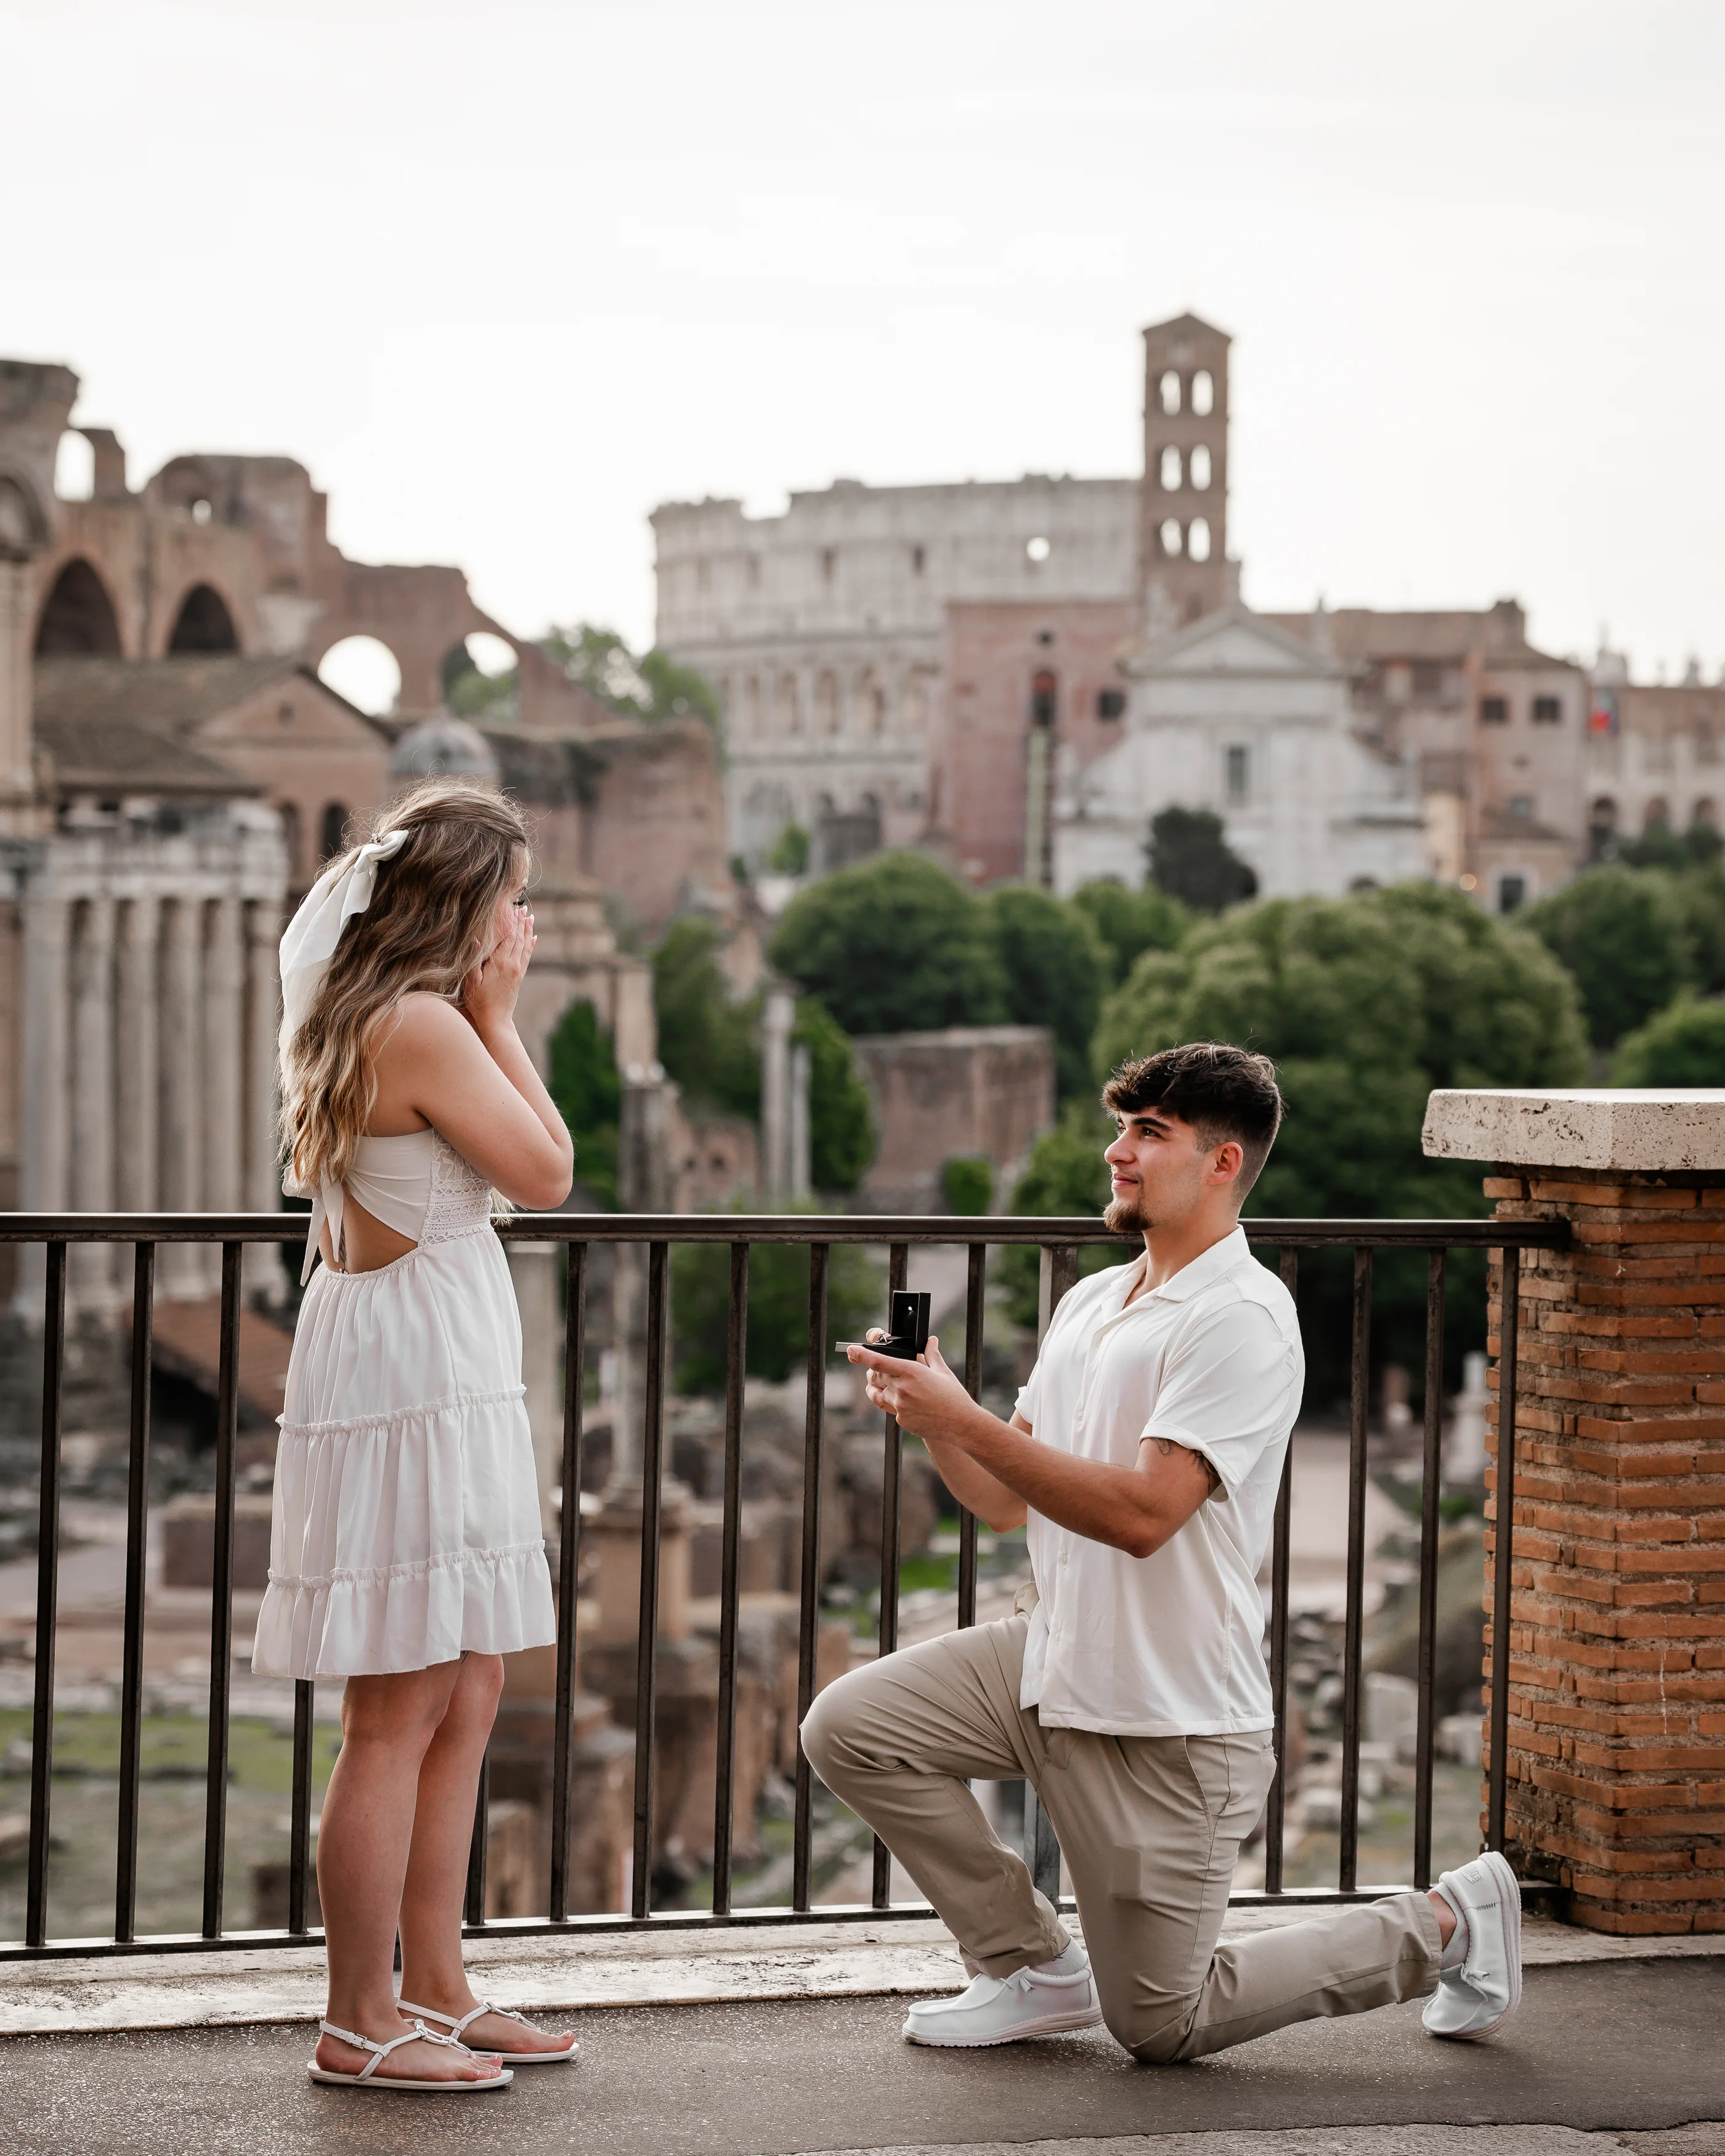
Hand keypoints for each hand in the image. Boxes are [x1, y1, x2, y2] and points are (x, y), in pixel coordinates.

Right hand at [462, 899, 534, 1037]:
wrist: (496, 1020)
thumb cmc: (479, 1001)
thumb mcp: (470, 980)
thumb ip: (473, 959)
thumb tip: (476, 939)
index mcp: (500, 963)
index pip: (508, 937)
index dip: (512, 923)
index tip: (514, 909)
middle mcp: (513, 964)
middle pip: (519, 939)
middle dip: (521, 923)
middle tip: (524, 908)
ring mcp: (518, 971)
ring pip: (525, 946)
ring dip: (528, 931)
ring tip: (530, 918)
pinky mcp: (520, 977)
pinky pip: (528, 956)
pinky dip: (531, 945)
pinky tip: (533, 939)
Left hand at [846, 1334, 978, 1448]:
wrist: (960, 1424)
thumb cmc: (954, 1396)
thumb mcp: (943, 1372)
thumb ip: (932, 1354)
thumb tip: (930, 1341)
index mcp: (912, 1372)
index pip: (879, 1361)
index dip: (861, 1355)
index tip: (851, 1350)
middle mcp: (902, 1388)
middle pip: (876, 1376)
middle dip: (874, 1371)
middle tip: (880, 1368)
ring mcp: (900, 1406)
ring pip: (879, 1393)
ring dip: (880, 1387)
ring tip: (892, 1385)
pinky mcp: (901, 1420)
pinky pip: (889, 1407)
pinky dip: (893, 1402)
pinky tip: (907, 1402)